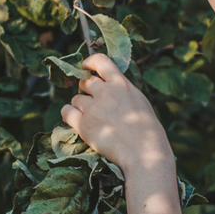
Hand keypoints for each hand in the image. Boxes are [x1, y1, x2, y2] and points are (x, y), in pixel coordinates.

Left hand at [60, 53, 172, 174]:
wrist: (144, 153)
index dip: (89, 63)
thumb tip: (109, 84)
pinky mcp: (83, 125)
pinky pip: (66, 112)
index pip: (100, 61)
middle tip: (92, 103)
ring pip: (76, 99)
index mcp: (121, 84)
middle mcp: (105, 92)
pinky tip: (76, 121)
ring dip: (80, 106)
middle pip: (85, 82)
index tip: (86, 68)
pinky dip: (69, 115)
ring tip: (92, 119)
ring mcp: (93, 108)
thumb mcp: (139, 101)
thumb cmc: (147, 131)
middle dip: (86, 90)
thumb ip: (123, 90)